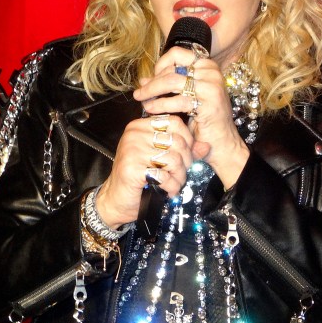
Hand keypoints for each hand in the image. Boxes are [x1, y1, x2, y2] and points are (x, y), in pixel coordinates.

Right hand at [96, 113, 193, 228]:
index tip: (186, 155)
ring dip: (179, 176)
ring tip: (174, 183)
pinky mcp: (132, 168)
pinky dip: (171, 186)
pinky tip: (167, 190)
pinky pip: (164, 175)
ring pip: (173, 159)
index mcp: (140, 126)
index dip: (188, 139)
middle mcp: (134, 135)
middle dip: (186, 162)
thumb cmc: (138, 178)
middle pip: (177, 141)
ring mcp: (131, 150)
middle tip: (180, 174)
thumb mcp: (161, 159)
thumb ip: (183, 151)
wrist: (116, 200)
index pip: (174, 122)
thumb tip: (206, 146)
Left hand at [134, 46, 249, 188]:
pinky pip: (177, 100)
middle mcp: (211, 72)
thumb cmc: (203, 120)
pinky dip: (160, 104)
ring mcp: (211, 85)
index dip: (160, 64)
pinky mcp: (209, 102)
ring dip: (152, 92)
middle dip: (151, 83)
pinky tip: (152, 110)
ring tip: (142, 101)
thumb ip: (165, 86)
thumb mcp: (183, 98)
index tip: (151, 79)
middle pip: (171, 69)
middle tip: (139, 94)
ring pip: (171, 81)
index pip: (177, 53)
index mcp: (206, 66)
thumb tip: (143, 80)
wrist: (222, 143)